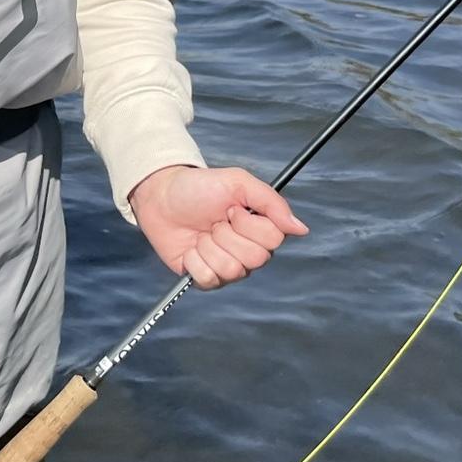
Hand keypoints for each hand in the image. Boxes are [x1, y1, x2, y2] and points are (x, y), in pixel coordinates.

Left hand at [129, 164, 308, 289]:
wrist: (160, 196)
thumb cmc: (198, 187)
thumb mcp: (236, 182)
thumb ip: (271, 202)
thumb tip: (301, 228)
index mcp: (259, 230)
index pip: (273, 240)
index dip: (249, 224)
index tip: (232, 209)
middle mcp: (247, 252)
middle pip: (254, 258)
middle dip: (227, 234)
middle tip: (214, 221)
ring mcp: (226, 267)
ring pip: (231, 269)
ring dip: (209, 246)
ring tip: (201, 233)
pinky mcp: (204, 278)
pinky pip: (208, 279)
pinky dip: (194, 260)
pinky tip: (190, 247)